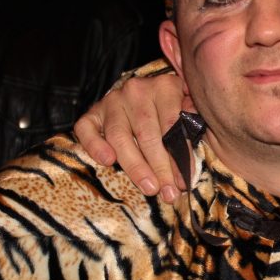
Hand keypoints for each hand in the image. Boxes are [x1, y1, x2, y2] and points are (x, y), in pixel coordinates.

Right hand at [74, 68, 190, 201]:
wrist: (147, 96)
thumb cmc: (173, 110)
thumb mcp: (190, 109)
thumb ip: (193, 120)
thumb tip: (193, 135)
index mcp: (165, 87)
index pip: (172, 125)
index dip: (179, 156)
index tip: (184, 181)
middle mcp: (137, 90)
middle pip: (147, 134)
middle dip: (159, 167)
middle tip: (168, 192)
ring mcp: (112, 100)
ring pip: (119, 136)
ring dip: (135, 166)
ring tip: (149, 188)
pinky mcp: (93, 112)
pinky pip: (86, 129)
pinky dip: (94, 145)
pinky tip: (107, 161)